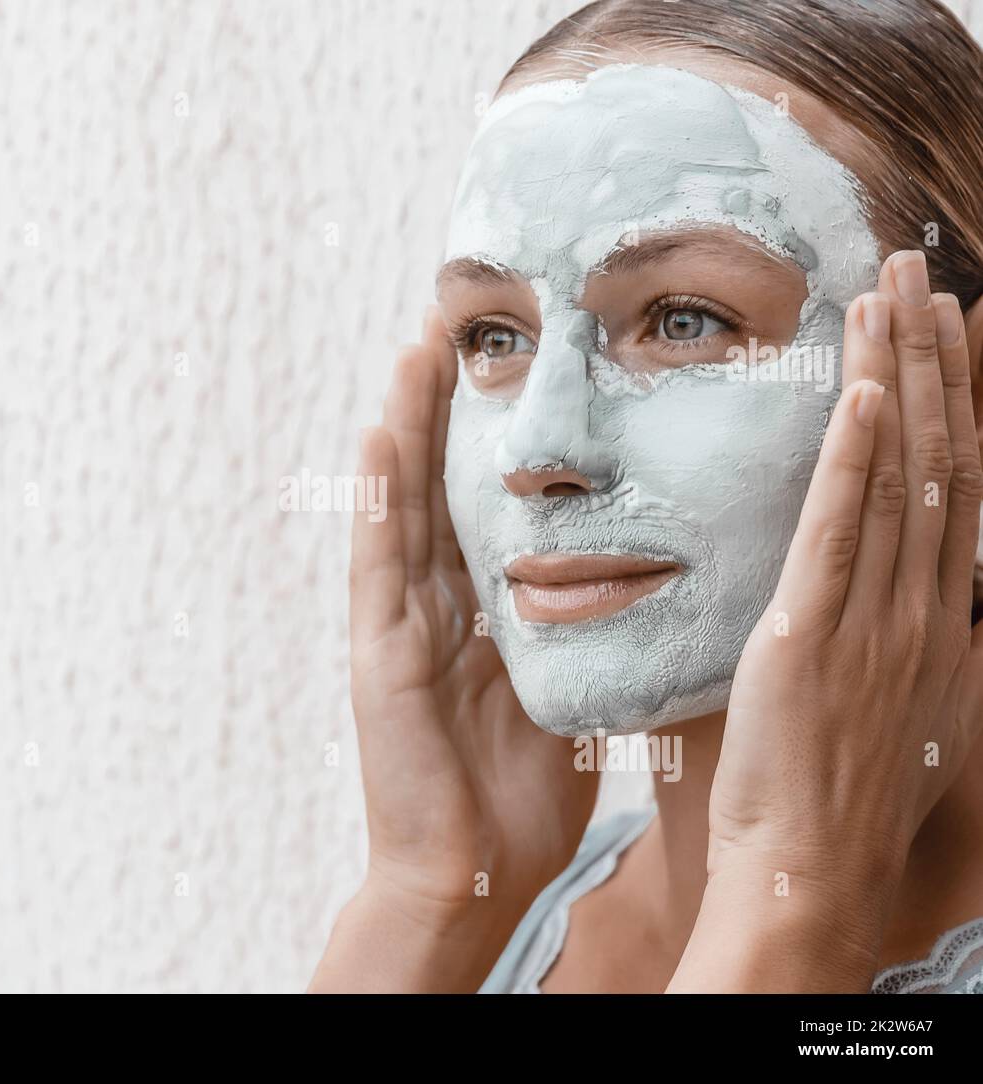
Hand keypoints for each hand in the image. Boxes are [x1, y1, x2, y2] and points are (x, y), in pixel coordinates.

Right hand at [310, 307, 597, 991]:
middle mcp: (432, 604)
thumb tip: (638, 576)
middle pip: (434, 486)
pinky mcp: (381, 656)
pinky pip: (379, 565)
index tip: (505, 367)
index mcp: (476, 610)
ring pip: (400, 507)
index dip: (483, 436)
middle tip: (451, 326)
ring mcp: (400, 626)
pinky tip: (380, 436)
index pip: (477, 503)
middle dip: (440, 408)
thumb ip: (579, 625)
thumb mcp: (565, 683)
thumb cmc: (525, 788)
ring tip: (414, 351)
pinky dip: (378, 501)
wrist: (475, 868)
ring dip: (404, 428)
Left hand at [673, 249, 982, 990]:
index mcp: (934, 617)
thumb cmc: (836, 792)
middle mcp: (919, 605)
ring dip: (894, 378)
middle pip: (934, 457)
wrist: (807, 870)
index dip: (953, 399)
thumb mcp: (890, 702)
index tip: (950, 328)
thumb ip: (895, 636)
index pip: (953, 484)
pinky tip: (858, 388)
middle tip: (917, 270)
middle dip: (930, 358)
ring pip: (895, 475)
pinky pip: (839, 530)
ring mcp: (872, 618)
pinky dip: (853, 456)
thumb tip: (896, 594)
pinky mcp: (810, 634)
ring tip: (889, 293)